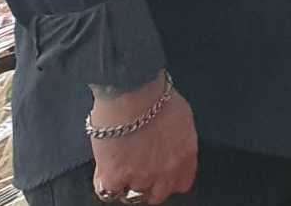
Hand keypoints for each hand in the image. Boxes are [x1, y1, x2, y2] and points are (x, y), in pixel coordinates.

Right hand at [91, 75, 197, 204]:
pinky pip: (108, 191)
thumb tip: (171, 141)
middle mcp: (166, 171)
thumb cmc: (157, 96)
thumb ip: (178, 137)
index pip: (183, 183)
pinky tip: (105, 169)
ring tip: (120, 170)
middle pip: (158, 195)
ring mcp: (141, 177)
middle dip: (149, 188)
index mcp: (185, 154)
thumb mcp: (181, 116)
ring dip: (126, 185)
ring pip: (133, 196)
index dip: (170, 180)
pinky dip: (104, 182)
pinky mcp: (115, 178)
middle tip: (138, 174)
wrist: (134, 94)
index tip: (162, 176)